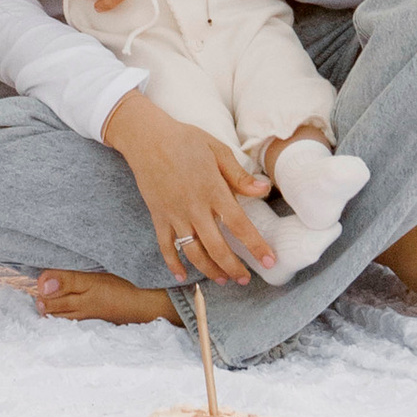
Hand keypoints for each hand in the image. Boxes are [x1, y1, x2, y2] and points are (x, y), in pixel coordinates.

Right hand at [100, 93, 274, 283]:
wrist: (146, 137)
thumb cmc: (186, 139)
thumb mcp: (217, 150)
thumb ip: (239, 175)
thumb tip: (265, 190)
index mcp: (213, 189)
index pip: (239, 224)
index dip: (256, 245)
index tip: (269, 261)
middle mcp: (194, 207)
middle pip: (217, 247)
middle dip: (233, 267)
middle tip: (245, 280)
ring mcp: (174, 214)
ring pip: (193, 252)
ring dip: (209, 270)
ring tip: (223, 279)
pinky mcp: (158, 216)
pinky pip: (165, 246)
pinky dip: (173, 264)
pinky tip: (182, 276)